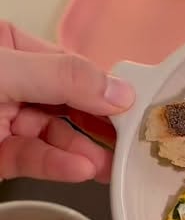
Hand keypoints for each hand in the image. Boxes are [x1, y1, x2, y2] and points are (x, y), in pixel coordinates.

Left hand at [0, 22, 134, 182]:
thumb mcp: (5, 71)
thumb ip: (61, 77)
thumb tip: (117, 91)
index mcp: (13, 49)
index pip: (71, 68)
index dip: (104, 89)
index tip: (135, 109)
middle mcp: (14, 84)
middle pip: (70, 105)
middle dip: (101, 126)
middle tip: (132, 143)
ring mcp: (6, 121)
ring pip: (56, 137)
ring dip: (84, 152)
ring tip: (110, 166)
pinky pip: (34, 160)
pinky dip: (58, 166)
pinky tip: (80, 170)